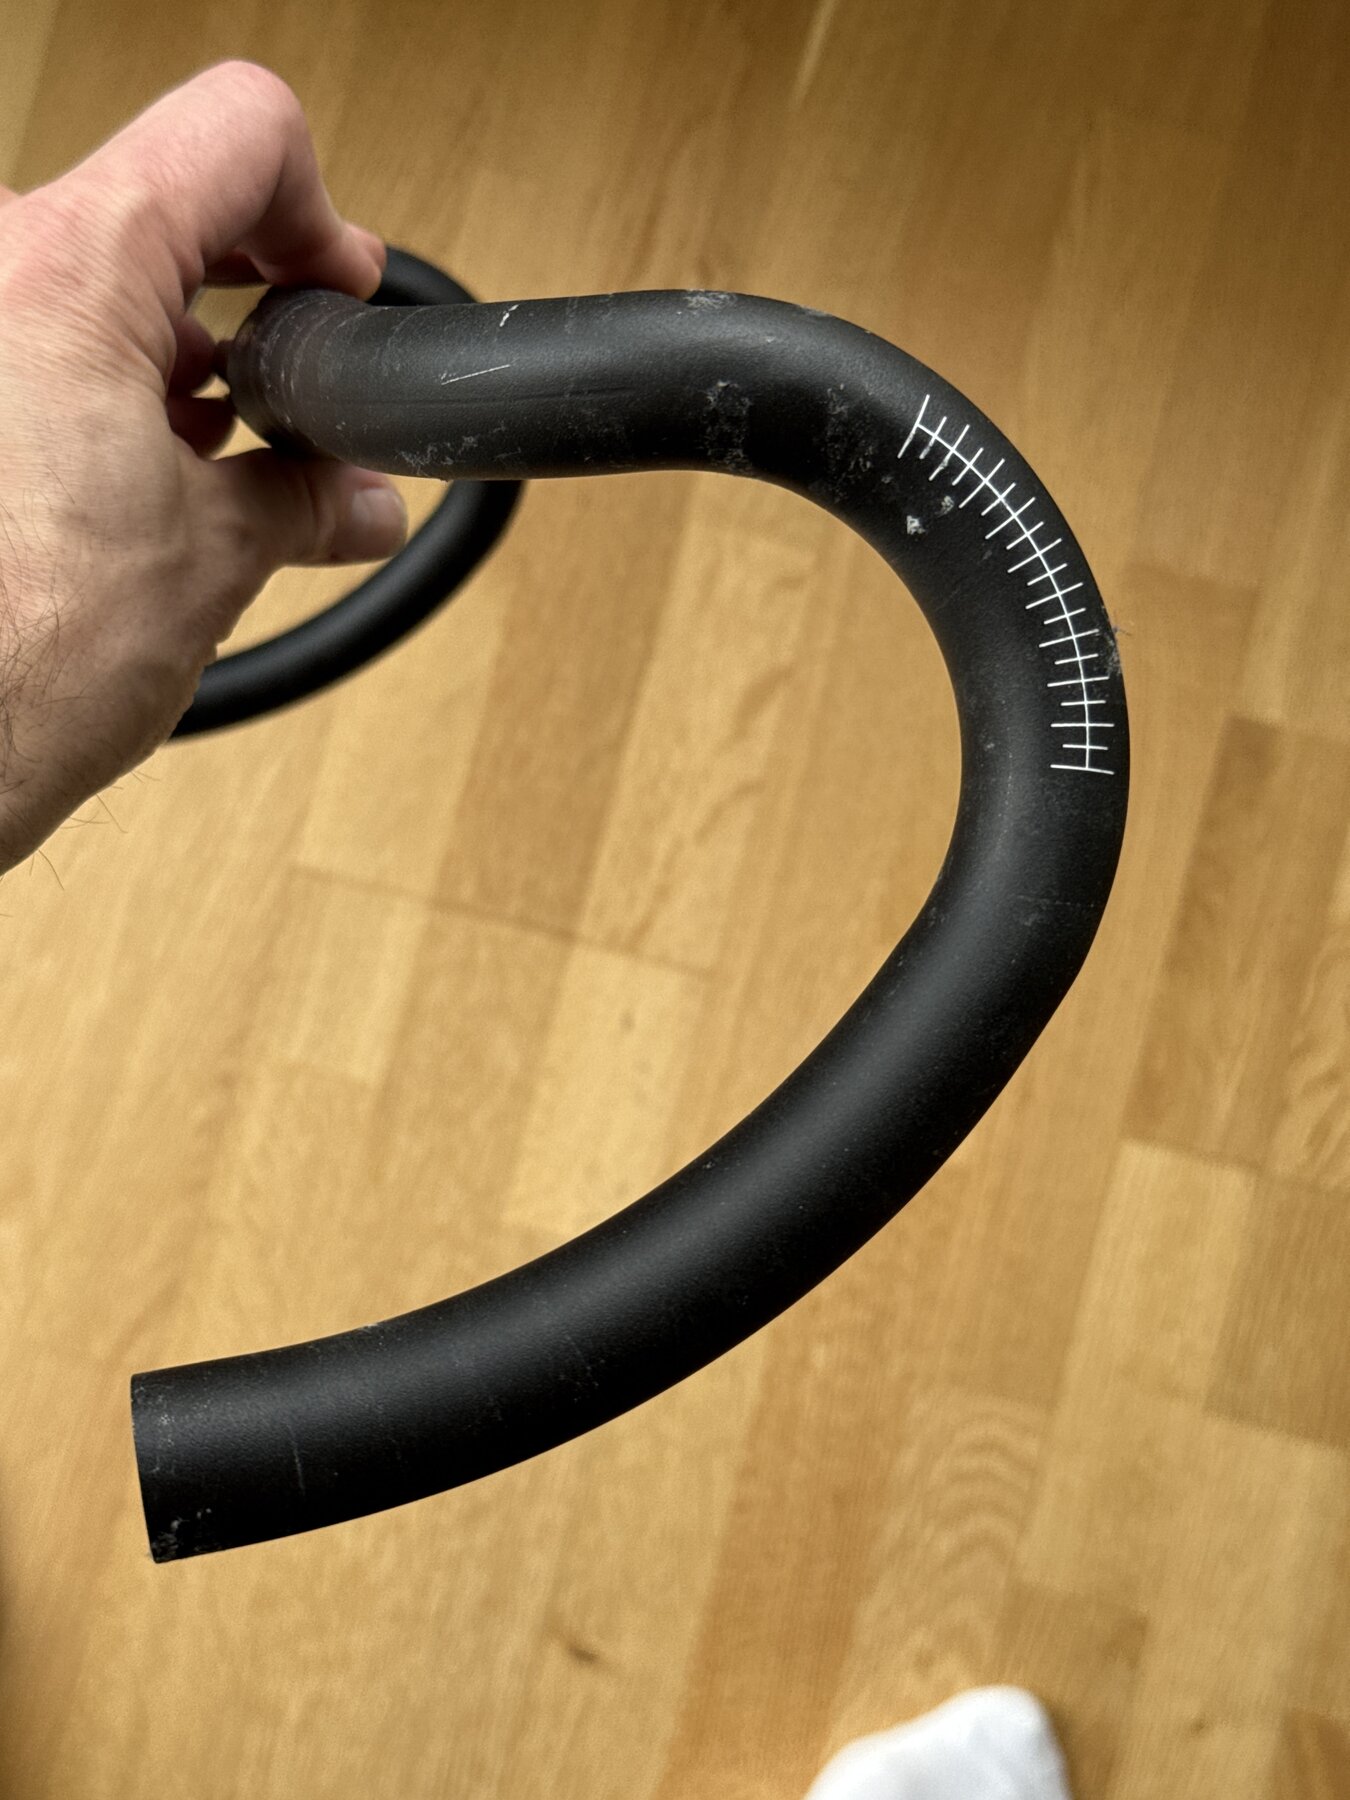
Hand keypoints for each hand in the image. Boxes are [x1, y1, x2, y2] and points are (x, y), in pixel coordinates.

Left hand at [0, 60, 408, 872]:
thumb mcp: (213, 565)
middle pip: (160, 210)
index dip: (316, 213)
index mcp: (65, 269)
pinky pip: (31, 341)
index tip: (334, 292)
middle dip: (245, 309)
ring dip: (169, 362)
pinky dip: (97, 393)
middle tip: (294, 391)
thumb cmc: (12, 667)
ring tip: (214, 465)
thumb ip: (306, 499)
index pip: (235, 134)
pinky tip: (138, 482)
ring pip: (89, 280)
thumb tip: (359, 498)